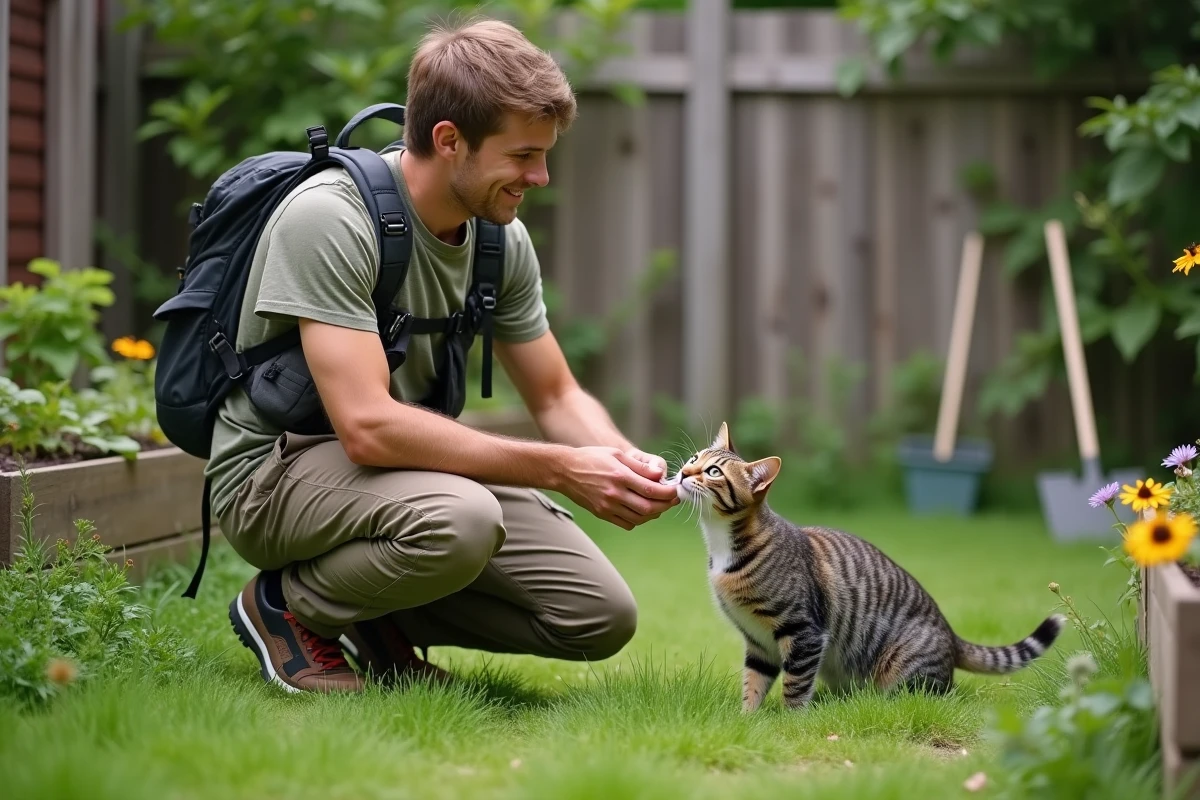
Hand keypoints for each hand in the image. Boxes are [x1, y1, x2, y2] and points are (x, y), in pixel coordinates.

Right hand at [559, 446, 679, 529]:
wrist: (565, 470)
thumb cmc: (592, 458)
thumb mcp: (617, 455)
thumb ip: (640, 467)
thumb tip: (661, 475)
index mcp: (620, 476)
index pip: (651, 489)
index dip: (668, 493)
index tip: (676, 491)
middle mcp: (614, 493)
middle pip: (648, 507)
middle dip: (665, 506)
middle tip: (673, 500)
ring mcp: (607, 506)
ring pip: (639, 518)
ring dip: (654, 514)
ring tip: (660, 506)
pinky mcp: (602, 514)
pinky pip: (626, 523)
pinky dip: (638, 520)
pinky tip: (642, 511)